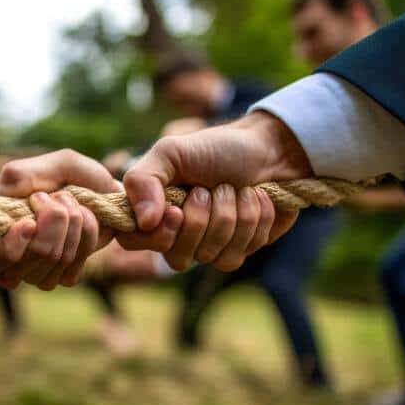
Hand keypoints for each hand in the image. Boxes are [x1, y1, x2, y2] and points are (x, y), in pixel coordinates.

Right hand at [0, 149, 117, 289]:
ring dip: (73, 223)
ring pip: (53, 259)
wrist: (106, 194)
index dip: (10, 246)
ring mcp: (31, 271)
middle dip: (55, 219)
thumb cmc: (75, 177)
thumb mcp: (54, 163)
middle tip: (60, 195)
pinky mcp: (57, 278)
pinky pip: (72, 266)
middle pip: (31, 254)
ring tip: (72, 204)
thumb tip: (3, 188)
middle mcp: (5, 255)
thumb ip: (25, 171)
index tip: (29, 223)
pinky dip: (86, 236)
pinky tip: (84, 223)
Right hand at [121, 111, 312, 271]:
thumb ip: (144, 180)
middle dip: (202, 217)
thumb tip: (143, 222)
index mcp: (154, 212)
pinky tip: (254, 199)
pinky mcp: (241, 249)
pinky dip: (254, 219)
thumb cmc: (216, 148)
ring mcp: (210, 246)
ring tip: (236, 189)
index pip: (135, 242)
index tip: (176, 210)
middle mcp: (177, 235)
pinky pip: (241, 253)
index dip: (159, 234)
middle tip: (211, 188)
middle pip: (178, 256)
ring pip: (213, 256)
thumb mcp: (172, 151)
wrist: (269, 147)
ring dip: (231, 213)